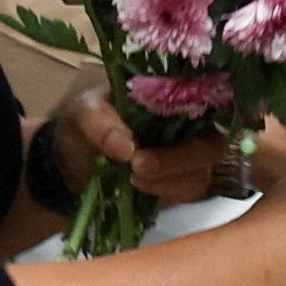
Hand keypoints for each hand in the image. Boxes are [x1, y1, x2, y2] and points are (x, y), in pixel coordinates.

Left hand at [57, 88, 222, 205]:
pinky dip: (167, 192)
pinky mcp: (181, 181)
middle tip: (141, 165)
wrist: (73, 160)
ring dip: (171, 179)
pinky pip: (190, 190)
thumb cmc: (85, 123)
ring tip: (132, 178)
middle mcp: (190, 122)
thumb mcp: (82, 112)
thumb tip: (127, 147)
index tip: (184, 124)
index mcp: (172, 93)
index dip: (213, 111)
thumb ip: (99, 122)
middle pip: (213, 142)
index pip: (211, 96)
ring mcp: (189, 154)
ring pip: (203, 170)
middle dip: (182, 157)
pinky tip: (139, 187)